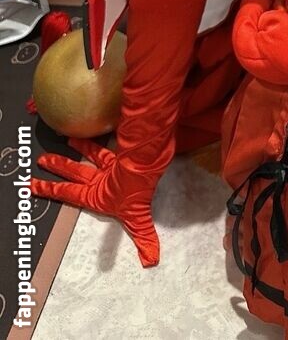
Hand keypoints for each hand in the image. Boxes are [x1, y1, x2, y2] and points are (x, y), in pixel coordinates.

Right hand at [32, 136, 160, 266]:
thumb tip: (151, 259)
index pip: (68, 193)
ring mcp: (108, 165)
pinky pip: (107, 146)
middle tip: (42, 160)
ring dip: (79, 148)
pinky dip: (100, 140)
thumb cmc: (136, 193)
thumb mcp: (138, 219)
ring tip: (68, 140)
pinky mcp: (119, 154)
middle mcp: (99, 179)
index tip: (33, 185)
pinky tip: (95, 131)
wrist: (144, 168)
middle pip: (74, 172)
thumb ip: (144, 238)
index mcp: (95, 195)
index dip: (50, 190)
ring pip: (89, 156)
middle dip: (57, 167)